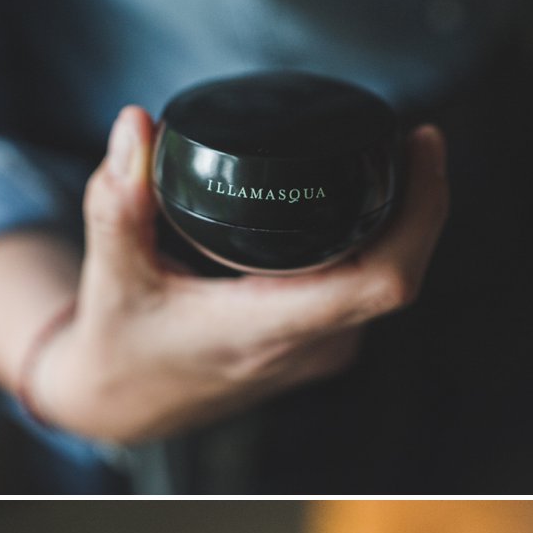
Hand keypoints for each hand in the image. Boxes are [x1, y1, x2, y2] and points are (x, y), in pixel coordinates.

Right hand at [31, 106, 448, 443]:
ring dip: (404, 225)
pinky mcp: (321, 349)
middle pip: (402, 271)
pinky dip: (380, 247)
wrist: (128, 406)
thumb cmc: (122, 347)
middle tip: (412, 137)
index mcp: (268, 328)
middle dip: (420, 201)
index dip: (421, 212)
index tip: (420, 146)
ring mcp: (320, 353)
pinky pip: (371, 293)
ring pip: (390, 284)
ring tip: (394, 162)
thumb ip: (118, 200)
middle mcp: (307, 345)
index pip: (381, 280)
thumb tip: (135, 126)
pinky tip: (369, 207)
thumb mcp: (111, 275)